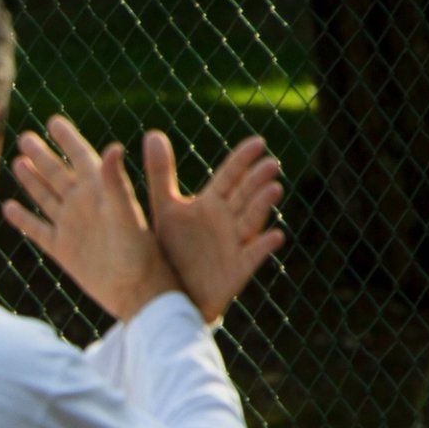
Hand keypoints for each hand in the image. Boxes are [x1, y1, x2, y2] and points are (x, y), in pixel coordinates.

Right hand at [2, 116, 182, 321]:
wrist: (136, 293)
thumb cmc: (139, 253)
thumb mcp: (127, 214)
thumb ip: (115, 182)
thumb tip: (113, 147)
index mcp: (100, 191)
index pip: (81, 156)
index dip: (67, 138)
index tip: (53, 121)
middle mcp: (84, 205)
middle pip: (57, 173)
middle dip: (42, 155)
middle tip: (25, 137)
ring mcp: (71, 226)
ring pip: (46, 197)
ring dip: (32, 180)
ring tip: (17, 163)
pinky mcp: (63, 249)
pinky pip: (37, 230)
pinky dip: (23, 219)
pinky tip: (9, 208)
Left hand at [145, 131, 286, 323]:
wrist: (171, 294)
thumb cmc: (171, 248)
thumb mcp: (164, 208)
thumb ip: (160, 173)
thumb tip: (153, 133)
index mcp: (211, 203)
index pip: (229, 176)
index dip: (242, 160)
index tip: (258, 141)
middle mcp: (227, 220)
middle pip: (244, 195)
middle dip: (257, 180)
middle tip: (271, 163)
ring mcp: (235, 243)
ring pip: (251, 221)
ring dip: (262, 206)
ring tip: (274, 188)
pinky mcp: (237, 269)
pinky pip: (252, 256)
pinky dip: (263, 246)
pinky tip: (275, 236)